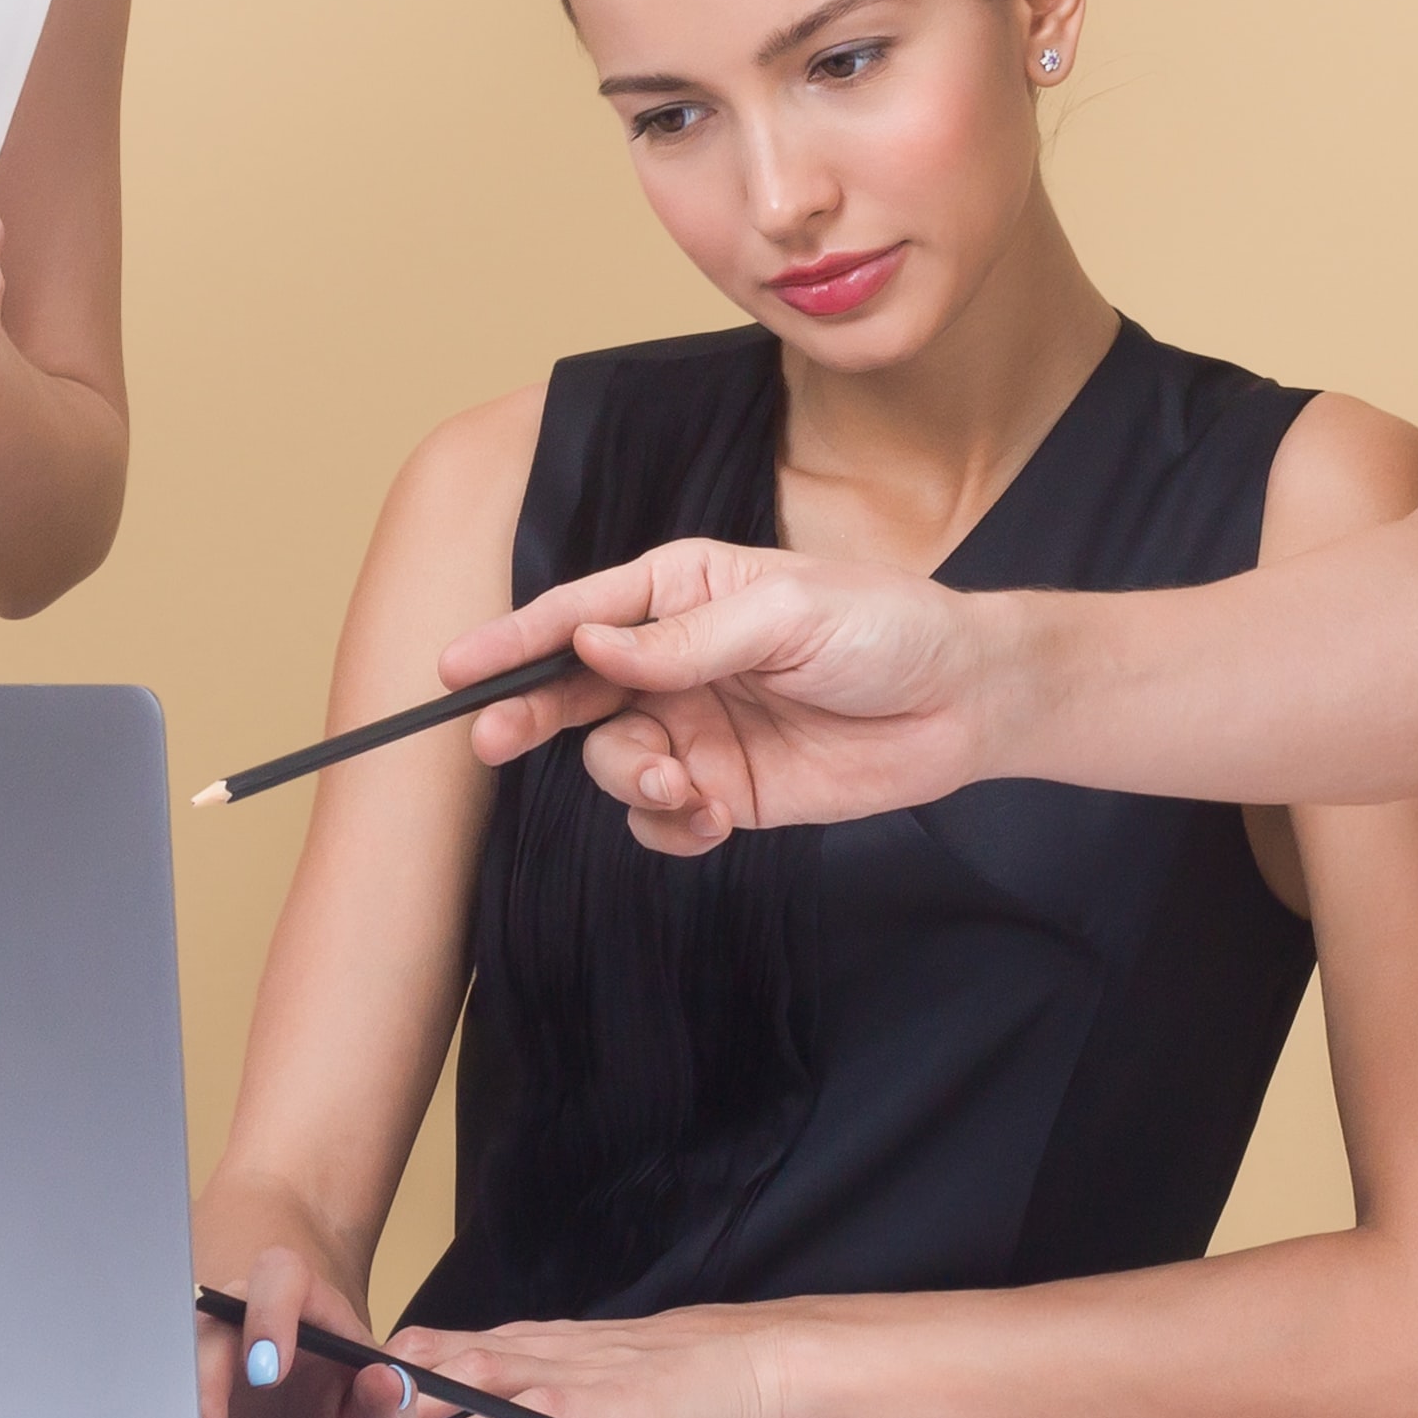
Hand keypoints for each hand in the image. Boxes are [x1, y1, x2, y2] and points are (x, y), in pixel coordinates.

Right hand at [202, 1239, 422, 1417]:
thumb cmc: (348, 1408)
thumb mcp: (377, 1415)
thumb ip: (391, 1400)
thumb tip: (387, 1382)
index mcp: (307, 1305)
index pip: (282, 1276)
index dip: (270, 1315)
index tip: (267, 1373)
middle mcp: (252, 1317)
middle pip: (216, 1314)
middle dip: (208, 1375)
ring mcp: (216, 1348)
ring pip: (181, 1352)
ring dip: (186, 1406)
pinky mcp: (191, 1383)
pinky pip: (169, 1389)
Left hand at [374, 1304, 791, 1417]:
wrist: (755, 1358)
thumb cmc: (680, 1373)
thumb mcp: (596, 1369)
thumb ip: (541, 1383)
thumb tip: (476, 1412)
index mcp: (547, 1345)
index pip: (457, 1344)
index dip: (400, 1358)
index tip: (348, 1374)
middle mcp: (552, 1352)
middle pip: (457, 1354)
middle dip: (398, 1375)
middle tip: (343, 1393)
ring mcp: (580, 1375)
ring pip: (489, 1376)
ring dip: (431, 1394)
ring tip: (382, 1411)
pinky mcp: (611, 1407)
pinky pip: (545, 1413)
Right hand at [439, 539, 1015, 852]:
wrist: (962, 702)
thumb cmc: (885, 628)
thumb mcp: (788, 614)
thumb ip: (687, 638)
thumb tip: (591, 643)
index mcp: (684, 591)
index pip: (581, 611)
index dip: (514, 637)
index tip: (455, 667)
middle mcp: (676, 658)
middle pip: (573, 688)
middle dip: (530, 714)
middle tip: (492, 740)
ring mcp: (695, 725)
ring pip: (611, 758)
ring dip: (627, 779)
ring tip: (678, 786)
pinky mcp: (722, 787)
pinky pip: (657, 817)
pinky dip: (665, 826)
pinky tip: (707, 818)